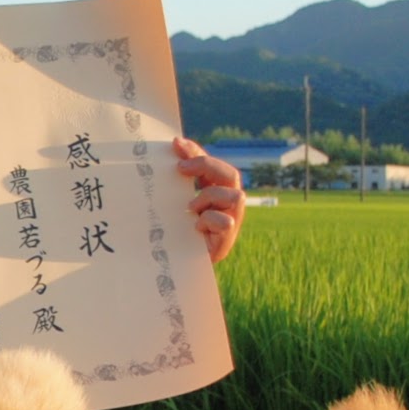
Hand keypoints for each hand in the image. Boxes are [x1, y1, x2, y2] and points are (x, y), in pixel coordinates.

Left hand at [174, 137, 245, 264]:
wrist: (176, 265)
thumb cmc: (176, 230)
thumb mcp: (175, 202)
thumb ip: (177, 179)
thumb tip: (174, 146)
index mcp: (216, 191)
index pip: (213, 164)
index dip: (197, 152)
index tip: (176, 144)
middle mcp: (228, 204)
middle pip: (231, 175)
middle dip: (207, 166)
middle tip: (180, 168)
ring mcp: (231, 222)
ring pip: (235, 196)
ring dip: (209, 197)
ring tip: (190, 208)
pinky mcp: (226, 240)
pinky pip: (225, 223)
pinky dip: (208, 220)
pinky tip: (195, 227)